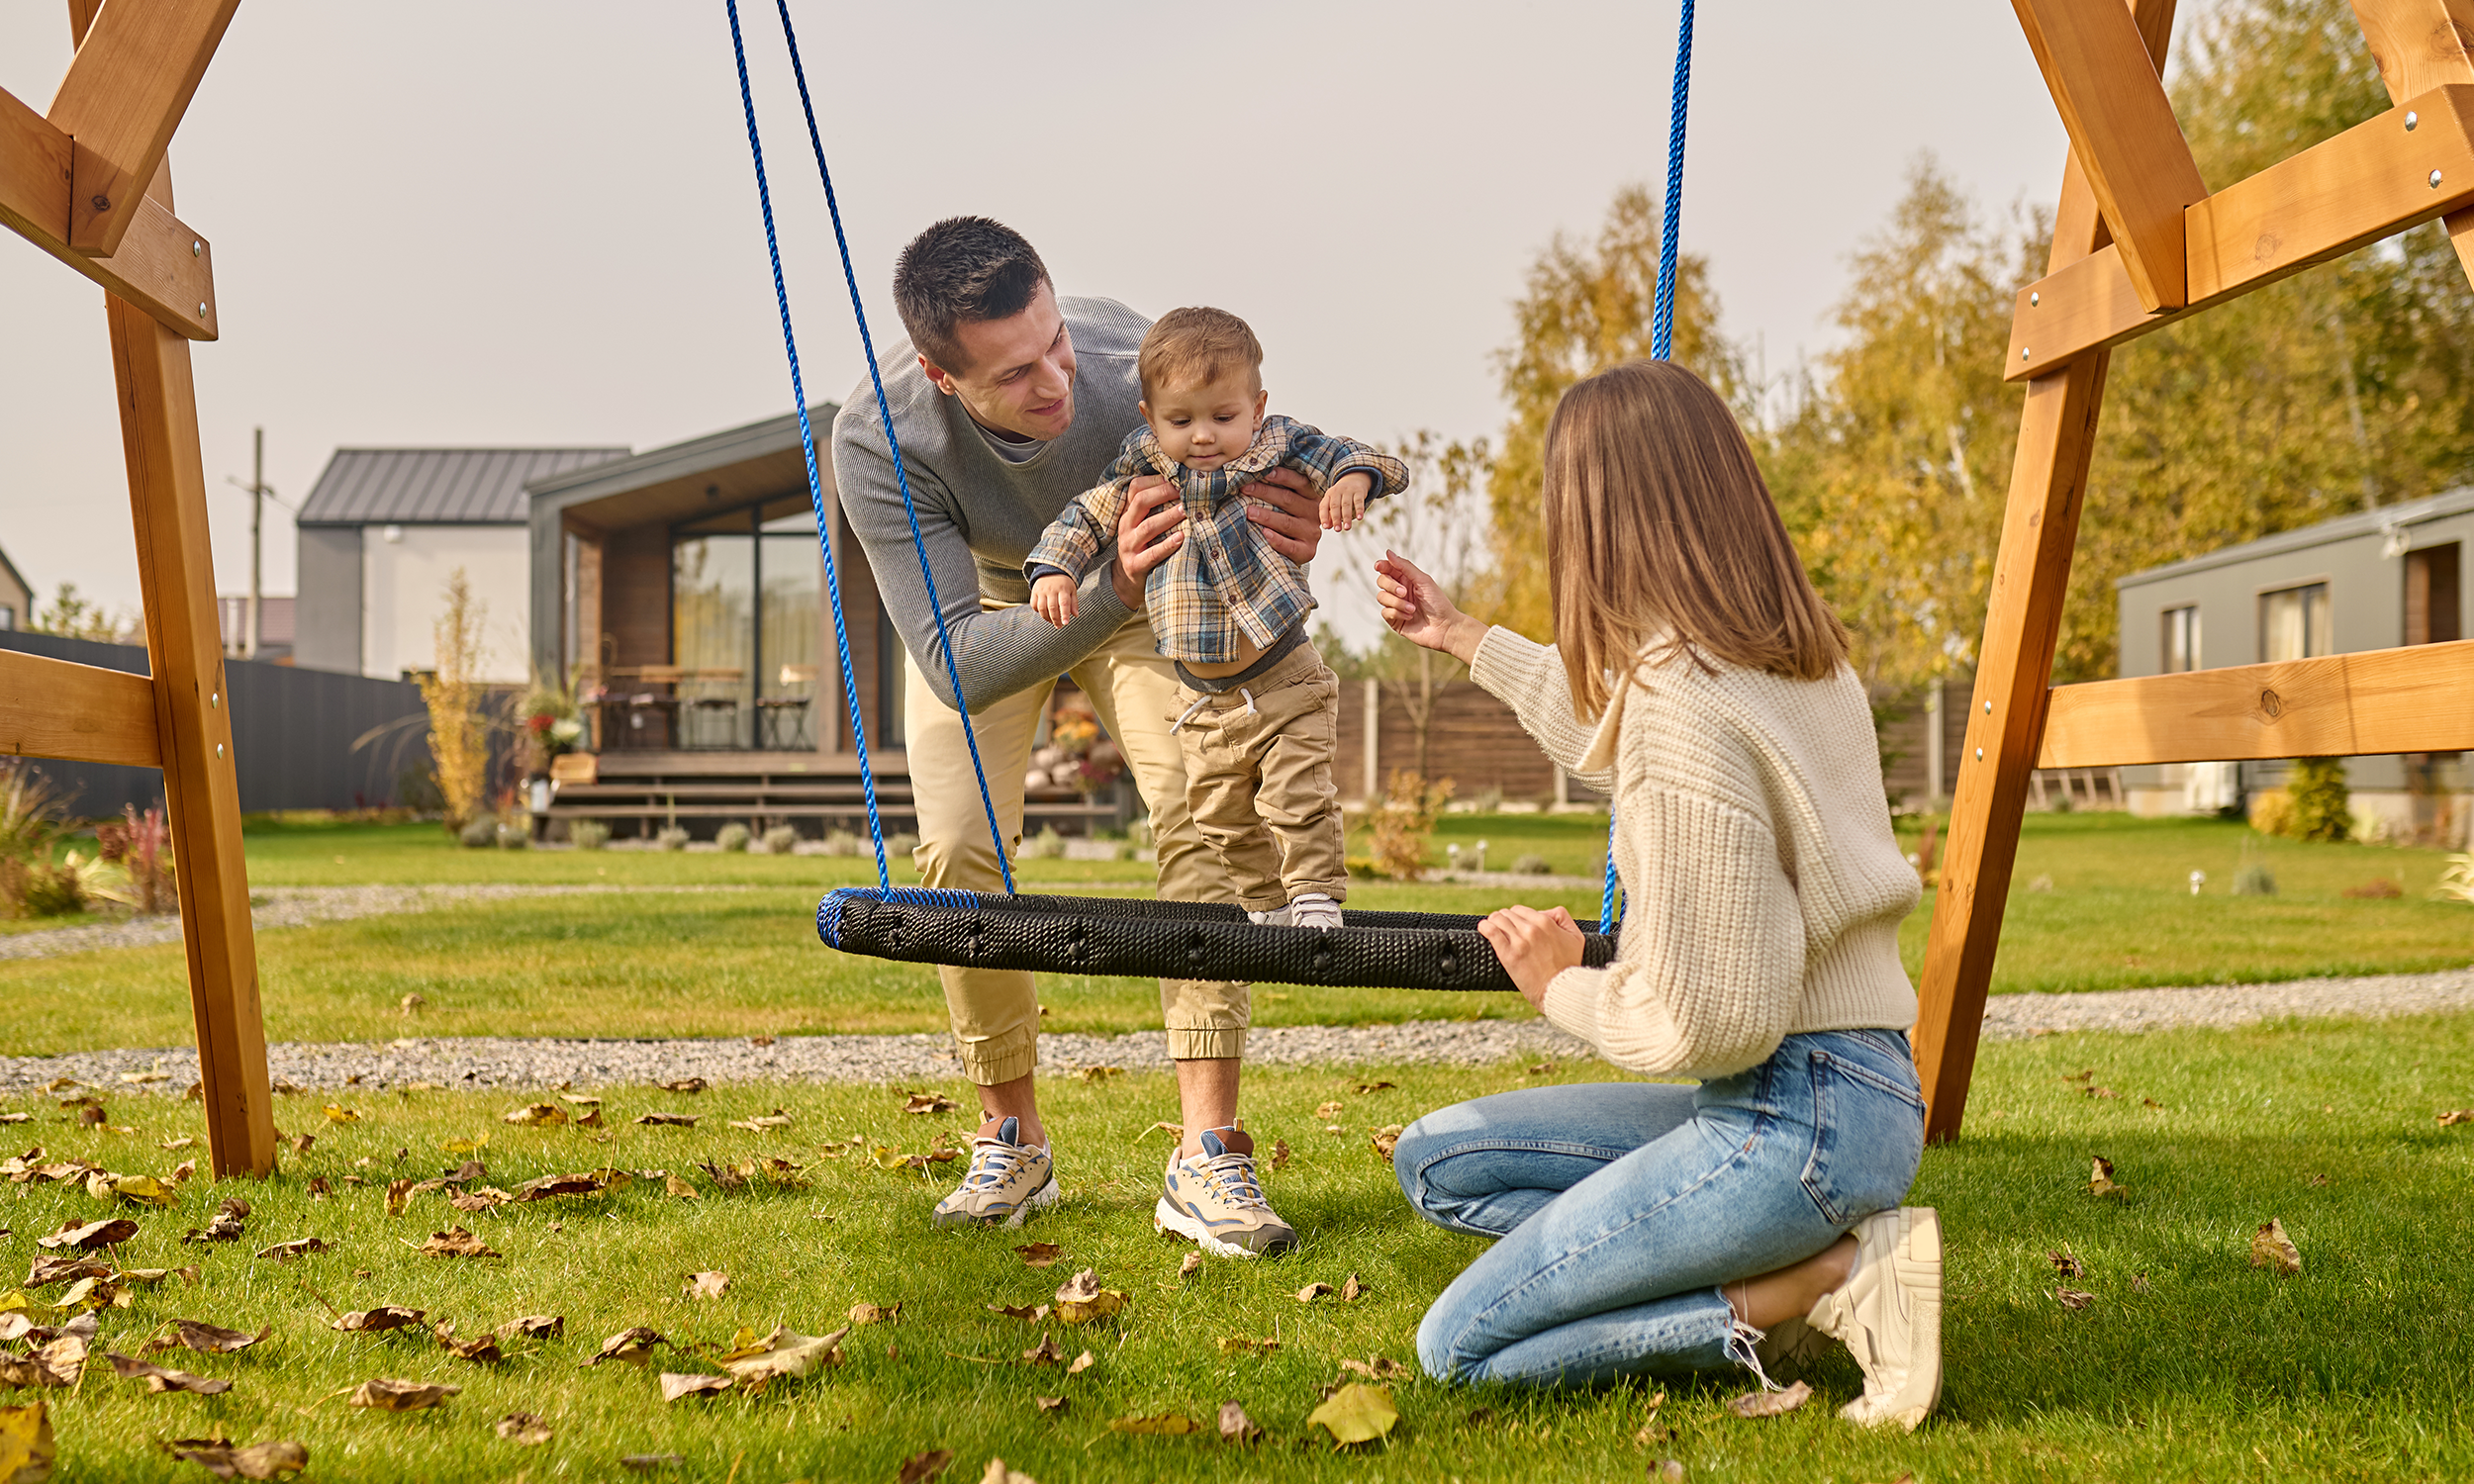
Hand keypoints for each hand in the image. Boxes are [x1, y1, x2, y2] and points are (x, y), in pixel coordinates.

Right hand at [1030, 574, 1078, 628]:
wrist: (1051, 570)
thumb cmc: (1064, 583)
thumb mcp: (1072, 590)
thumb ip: (1074, 603)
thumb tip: (1076, 615)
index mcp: (1063, 589)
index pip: (1064, 603)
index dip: (1064, 614)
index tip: (1066, 623)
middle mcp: (1051, 589)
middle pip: (1052, 608)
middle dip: (1056, 620)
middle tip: (1059, 626)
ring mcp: (1041, 590)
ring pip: (1042, 608)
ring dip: (1047, 618)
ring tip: (1052, 622)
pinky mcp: (1034, 591)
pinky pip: (1034, 605)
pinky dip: (1038, 612)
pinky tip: (1044, 614)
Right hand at [1109, 475, 1186, 609]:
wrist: (1126, 581)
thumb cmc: (1143, 547)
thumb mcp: (1142, 524)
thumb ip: (1154, 507)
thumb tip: (1181, 485)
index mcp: (1128, 513)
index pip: (1136, 488)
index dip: (1156, 481)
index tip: (1177, 477)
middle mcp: (1126, 527)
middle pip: (1141, 502)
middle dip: (1164, 493)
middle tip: (1184, 489)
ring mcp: (1129, 546)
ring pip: (1148, 527)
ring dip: (1169, 517)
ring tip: (1186, 510)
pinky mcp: (1135, 565)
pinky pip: (1152, 554)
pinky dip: (1167, 545)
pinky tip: (1181, 538)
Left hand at [1243, 467, 1325, 563]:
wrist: (1296, 552)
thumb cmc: (1287, 521)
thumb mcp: (1289, 504)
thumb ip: (1279, 490)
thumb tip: (1255, 474)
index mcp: (1311, 497)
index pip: (1300, 482)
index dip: (1282, 476)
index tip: (1264, 471)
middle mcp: (1314, 513)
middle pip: (1289, 500)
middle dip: (1265, 492)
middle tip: (1245, 488)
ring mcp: (1311, 533)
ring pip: (1287, 522)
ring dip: (1266, 516)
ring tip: (1249, 511)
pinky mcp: (1307, 551)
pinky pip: (1290, 546)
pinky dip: (1276, 540)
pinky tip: (1264, 533)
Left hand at [1320, 471, 1371, 531]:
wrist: (1354, 480)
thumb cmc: (1341, 497)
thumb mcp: (1334, 503)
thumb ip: (1330, 515)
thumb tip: (1327, 527)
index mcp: (1328, 495)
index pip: (1324, 506)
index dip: (1324, 517)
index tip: (1325, 527)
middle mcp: (1337, 491)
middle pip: (1335, 506)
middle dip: (1336, 519)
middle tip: (1337, 530)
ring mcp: (1348, 490)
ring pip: (1346, 505)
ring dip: (1347, 517)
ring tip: (1347, 528)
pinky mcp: (1358, 491)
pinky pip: (1358, 501)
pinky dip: (1359, 510)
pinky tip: (1359, 518)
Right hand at [1374, 549, 1485, 663]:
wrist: (1444, 627)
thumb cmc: (1437, 603)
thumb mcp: (1423, 580)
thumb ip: (1405, 566)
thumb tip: (1388, 552)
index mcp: (1407, 579)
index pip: (1388, 569)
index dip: (1382, 566)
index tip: (1379, 566)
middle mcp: (1399, 591)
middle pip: (1382, 581)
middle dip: (1391, 586)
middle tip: (1405, 592)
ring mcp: (1396, 606)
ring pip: (1381, 597)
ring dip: (1397, 603)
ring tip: (1413, 609)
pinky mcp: (1394, 620)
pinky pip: (1385, 612)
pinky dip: (1398, 613)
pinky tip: (1410, 617)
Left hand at [1477, 905, 1585, 1007]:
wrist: (1560, 990)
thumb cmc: (1569, 966)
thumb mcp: (1575, 937)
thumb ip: (1563, 917)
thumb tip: (1544, 912)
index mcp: (1545, 922)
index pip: (1520, 910)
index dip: (1516, 917)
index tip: (1514, 926)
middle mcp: (1531, 929)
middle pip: (1507, 914)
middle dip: (1504, 920)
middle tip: (1503, 930)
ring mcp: (1519, 942)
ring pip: (1497, 920)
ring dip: (1493, 922)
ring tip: (1491, 927)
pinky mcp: (1508, 955)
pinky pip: (1491, 932)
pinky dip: (1484, 927)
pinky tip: (1483, 928)